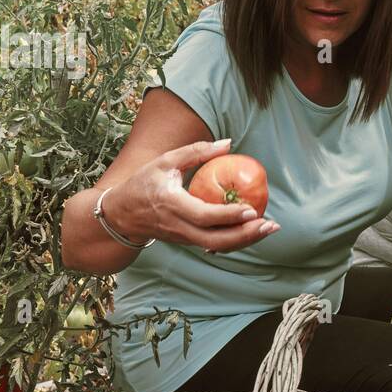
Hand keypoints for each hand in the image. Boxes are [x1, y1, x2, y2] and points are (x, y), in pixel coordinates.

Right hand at [103, 139, 279, 252]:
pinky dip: (235, 241)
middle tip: (270, 224)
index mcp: (171, 204)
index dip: (228, 216)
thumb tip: (228, 144)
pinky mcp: (187, 242)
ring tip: (269, 228)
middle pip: (215, 241)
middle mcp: (178, 227)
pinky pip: (214, 246)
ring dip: (245, 241)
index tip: (251, 208)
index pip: (203, 216)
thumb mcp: (165, 161)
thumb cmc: (144, 183)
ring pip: (217, 247)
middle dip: (245, 236)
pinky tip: (253, 232)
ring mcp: (183, 238)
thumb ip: (196, 152)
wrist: (121, 214)